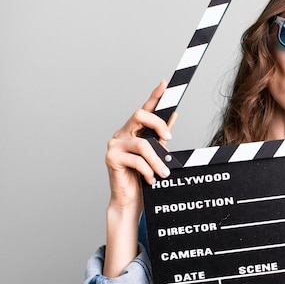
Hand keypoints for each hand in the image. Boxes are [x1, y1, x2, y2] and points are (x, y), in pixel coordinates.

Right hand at [103, 81, 174, 276]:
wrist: (131, 200)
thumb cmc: (144, 176)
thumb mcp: (157, 154)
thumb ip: (162, 135)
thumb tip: (174, 114)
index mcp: (134, 130)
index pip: (145, 108)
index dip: (154, 95)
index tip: (165, 83)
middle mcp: (122, 133)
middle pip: (140, 115)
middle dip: (158, 125)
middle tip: (169, 140)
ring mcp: (115, 145)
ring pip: (142, 144)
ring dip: (157, 160)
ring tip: (164, 173)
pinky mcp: (111, 158)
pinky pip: (136, 160)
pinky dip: (148, 170)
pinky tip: (152, 179)